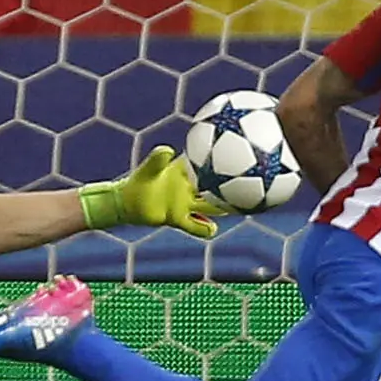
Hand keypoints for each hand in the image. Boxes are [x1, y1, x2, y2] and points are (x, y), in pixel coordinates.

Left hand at [78, 145, 229, 238]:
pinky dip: (205, 228)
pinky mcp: (179, 219)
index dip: (223, 161)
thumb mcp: (148, 169)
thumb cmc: (139, 181)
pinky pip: (196, 226)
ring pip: (211, 206)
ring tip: (242, 209)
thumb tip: (167, 150)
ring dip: (225, 208)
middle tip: (253, 184)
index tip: (241, 156)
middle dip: (233, 186)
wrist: (127, 202)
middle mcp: (189, 187)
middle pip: (217, 186)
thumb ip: (157, 160)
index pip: (208, 164)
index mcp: (185, 171)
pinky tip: (212, 229)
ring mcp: (186, 204)